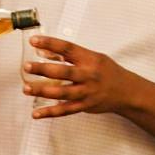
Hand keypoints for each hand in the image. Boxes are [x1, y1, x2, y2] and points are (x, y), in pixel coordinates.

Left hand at [22, 35, 154, 117]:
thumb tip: (42, 51)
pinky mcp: (85, 106)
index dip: (50, 43)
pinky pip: (65, 110)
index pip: (68, 48)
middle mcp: (89, 75)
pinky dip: (50, 112)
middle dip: (44, 69)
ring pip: (62, 93)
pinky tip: (36, 113)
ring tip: (26, 88)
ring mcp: (87, 92)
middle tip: (26, 66)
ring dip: (43, 91)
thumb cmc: (106, 71)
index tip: (33, 41)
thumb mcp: (92, 58)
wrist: (128, 92)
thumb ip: (69, 55)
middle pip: (64, 72)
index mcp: (90, 59)